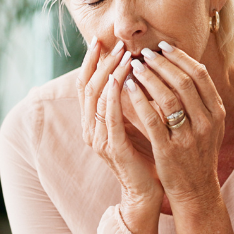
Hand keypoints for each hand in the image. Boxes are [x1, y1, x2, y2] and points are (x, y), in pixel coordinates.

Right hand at [77, 38, 162, 233]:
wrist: (147, 193)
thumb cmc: (145, 157)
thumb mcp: (135, 124)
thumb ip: (129, 103)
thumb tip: (135, 72)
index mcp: (94, 123)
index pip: (86, 84)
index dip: (92, 61)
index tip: (102, 40)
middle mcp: (90, 129)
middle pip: (87, 87)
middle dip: (100, 62)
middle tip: (115, 43)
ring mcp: (98, 139)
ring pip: (97, 98)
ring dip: (109, 73)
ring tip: (123, 55)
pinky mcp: (112, 148)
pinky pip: (108, 117)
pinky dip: (112, 96)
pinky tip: (120, 80)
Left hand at [122, 42, 225, 210]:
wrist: (196, 190)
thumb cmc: (197, 154)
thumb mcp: (209, 126)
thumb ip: (202, 101)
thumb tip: (189, 67)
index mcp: (216, 112)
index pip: (200, 75)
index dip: (180, 58)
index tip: (163, 47)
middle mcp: (205, 122)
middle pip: (184, 82)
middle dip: (162, 63)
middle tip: (144, 52)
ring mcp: (188, 137)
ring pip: (168, 97)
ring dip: (149, 77)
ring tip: (133, 66)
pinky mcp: (168, 150)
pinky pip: (151, 119)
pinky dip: (139, 100)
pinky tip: (127, 88)